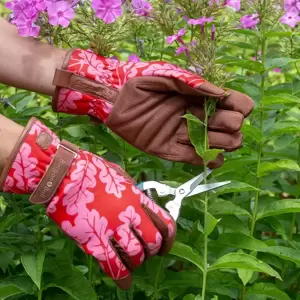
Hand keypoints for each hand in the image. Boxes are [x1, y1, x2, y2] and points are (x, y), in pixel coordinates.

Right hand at [0, 117, 175, 288]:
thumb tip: (137, 199)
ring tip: (132, 263)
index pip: (164, 222)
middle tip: (148, 254)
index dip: (169, 238)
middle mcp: (129, 214)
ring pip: (136, 255)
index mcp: (136, 197)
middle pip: (153, 241)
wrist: (64, 174)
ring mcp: (112, 228)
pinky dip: (122, 277)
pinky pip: (114, 265)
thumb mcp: (119, 174)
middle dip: (153, 251)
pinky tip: (125, 281)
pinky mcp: (94, 240)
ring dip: (137, 262)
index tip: (165, 245)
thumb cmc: (90, 170)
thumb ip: (131, 189)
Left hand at [52, 49, 253, 166]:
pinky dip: (206, 160)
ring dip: (221, 144)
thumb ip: (192, 84)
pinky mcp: (167, 150)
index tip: (233, 107)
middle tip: (216, 122)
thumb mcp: (166, 76)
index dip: (239, 106)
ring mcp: (181, 135)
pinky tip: (212, 158)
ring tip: (212, 138)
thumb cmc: (139, 82)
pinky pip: (191, 158)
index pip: (234, 103)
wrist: (113, 99)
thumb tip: (220, 94)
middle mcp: (194, 117)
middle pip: (230, 127)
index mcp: (198, 97)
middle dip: (230, 126)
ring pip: (215, 145)